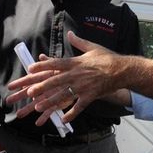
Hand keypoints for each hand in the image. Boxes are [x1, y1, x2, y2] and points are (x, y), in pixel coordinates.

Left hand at [6, 31, 122, 122]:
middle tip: (29, 92)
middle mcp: (77, 74)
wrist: (123, 70)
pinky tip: (63, 119)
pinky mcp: (91, 95)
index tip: (30, 68)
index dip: (42, 66)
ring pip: (64, 95)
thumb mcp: (92, 47)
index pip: (56, 63)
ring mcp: (84, 86)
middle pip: (56, 81)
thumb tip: (69, 33)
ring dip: (51, 102)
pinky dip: (71, 114)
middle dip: (42, 87)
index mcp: (76, 62)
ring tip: (39, 107)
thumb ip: (78, 41)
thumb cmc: (107, 58)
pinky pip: (79, 106)